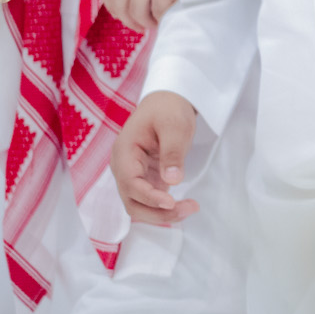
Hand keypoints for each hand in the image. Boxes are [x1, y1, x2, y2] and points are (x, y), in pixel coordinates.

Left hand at [100, 0, 176, 32]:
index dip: (113, 5)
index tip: (121, 13)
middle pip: (119, 7)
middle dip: (129, 20)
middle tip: (141, 25)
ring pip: (137, 14)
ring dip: (146, 22)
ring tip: (156, 22)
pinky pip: (159, 12)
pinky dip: (163, 16)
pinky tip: (168, 15)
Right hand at [112, 91, 199, 225]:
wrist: (166, 100)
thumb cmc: (168, 109)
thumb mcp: (175, 125)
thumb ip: (172, 152)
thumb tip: (173, 181)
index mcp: (124, 153)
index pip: (130, 183)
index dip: (149, 197)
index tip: (171, 202)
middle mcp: (123, 167)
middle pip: (132, 201)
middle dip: (157, 212)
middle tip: (188, 209)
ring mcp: (132, 174)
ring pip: (139, 204)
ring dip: (161, 213)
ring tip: (190, 208)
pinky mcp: (144, 177)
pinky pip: (149, 198)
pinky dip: (163, 206)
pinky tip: (183, 206)